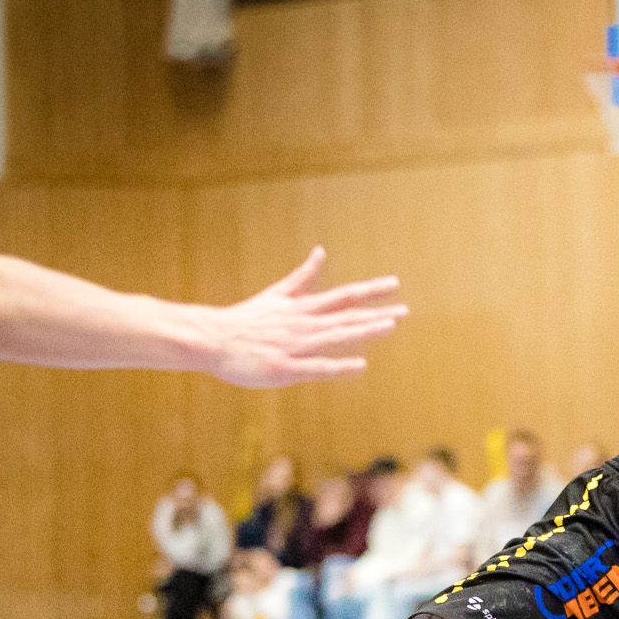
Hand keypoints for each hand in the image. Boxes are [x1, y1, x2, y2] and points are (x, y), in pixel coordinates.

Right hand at [204, 247, 406, 388]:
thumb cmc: (247, 319)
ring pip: (335, 336)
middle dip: (376, 313)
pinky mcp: (284, 367)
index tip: (395, 284)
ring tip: (389, 326)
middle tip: (405, 310)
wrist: (212, 338)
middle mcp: (302, 324)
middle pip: (345, 316)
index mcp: (302, 308)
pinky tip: (360, 366)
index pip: (343, 296)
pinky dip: (338, 366)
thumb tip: (321, 251)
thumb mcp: (278, 293)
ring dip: (362, 330)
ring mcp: (294, 345)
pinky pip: (316, 367)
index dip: (370, 290)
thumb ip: (303, 276)